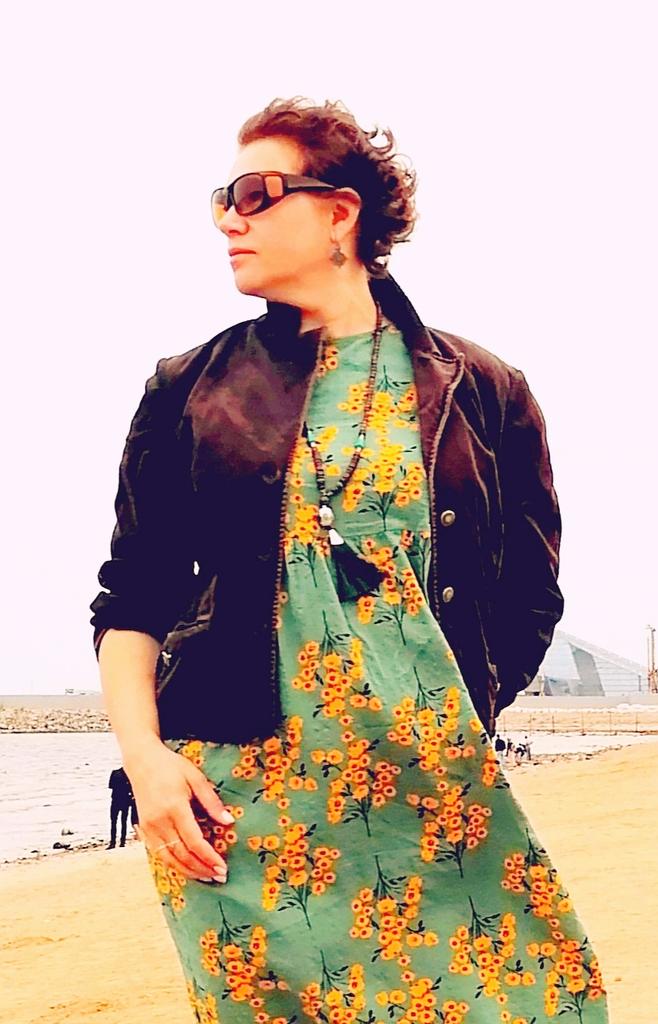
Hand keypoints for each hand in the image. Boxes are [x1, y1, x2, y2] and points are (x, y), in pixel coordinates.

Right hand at [125, 740, 233, 882]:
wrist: (142, 761)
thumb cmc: (171, 766)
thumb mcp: (196, 777)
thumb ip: (211, 801)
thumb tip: (228, 821)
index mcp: (174, 807)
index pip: (194, 841)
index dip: (209, 857)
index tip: (222, 867)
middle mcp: (159, 821)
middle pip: (182, 854)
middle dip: (202, 868)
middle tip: (219, 876)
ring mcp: (149, 828)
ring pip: (169, 859)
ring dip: (188, 871)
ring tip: (206, 877)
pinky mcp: (143, 830)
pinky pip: (159, 854)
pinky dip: (174, 865)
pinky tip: (187, 868)